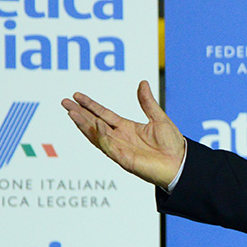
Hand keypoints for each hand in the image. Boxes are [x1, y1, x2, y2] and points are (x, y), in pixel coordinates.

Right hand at [61, 80, 185, 188]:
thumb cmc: (172, 144)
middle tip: (65, 102)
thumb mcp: (159, 118)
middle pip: (94, 123)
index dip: (90, 105)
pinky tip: (96, 124)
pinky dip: (102, 136)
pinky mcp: (124, 159)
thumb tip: (143, 83)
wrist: (181, 164)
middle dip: (79, 113)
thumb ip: (147, 102)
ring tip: (71, 112)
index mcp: (126, 128)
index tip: (76, 95)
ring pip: (96, 135)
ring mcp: (120, 149)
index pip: (103, 114)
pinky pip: (109, 146)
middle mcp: (120, 138)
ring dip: (83, 124)